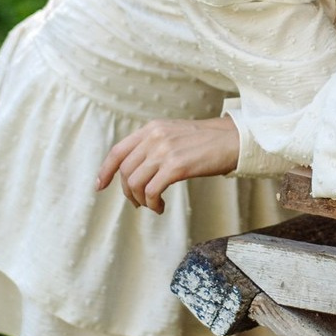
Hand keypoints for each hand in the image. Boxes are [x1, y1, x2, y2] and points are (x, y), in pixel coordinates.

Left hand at [97, 116, 240, 213]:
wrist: (234, 140)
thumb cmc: (208, 141)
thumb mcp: (175, 134)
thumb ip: (154, 145)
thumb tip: (136, 169)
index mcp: (152, 128)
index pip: (118, 150)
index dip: (106, 170)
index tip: (100, 186)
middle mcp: (155, 136)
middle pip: (125, 170)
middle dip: (127, 191)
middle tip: (138, 203)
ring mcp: (165, 151)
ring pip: (135, 182)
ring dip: (139, 200)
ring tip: (152, 205)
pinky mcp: (177, 166)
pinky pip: (152, 191)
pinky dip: (152, 203)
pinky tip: (161, 207)